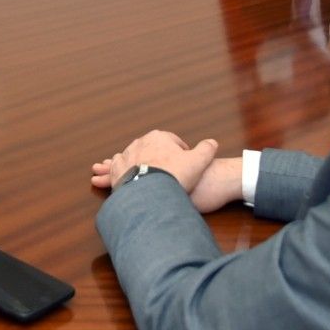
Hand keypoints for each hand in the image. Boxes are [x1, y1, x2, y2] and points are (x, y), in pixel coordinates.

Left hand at [89, 130, 218, 197]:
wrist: (151, 192)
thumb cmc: (175, 175)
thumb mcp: (198, 161)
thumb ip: (206, 149)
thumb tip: (212, 142)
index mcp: (158, 137)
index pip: (172, 141)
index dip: (180, 152)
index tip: (185, 163)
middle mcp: (140, 142)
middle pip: (153, 149)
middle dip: (160, 158)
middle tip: (169, 173)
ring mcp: (127, 155)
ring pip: (136, 158)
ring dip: (142, 164)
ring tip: (150, 178)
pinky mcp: (117, 170)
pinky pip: (121, 168)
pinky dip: (126, 172)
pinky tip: (133, 179)